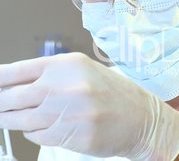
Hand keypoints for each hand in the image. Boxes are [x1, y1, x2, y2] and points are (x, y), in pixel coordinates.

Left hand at [0, 53, 178, 159]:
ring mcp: (68, 114)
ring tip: (23, 116)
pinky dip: (36, 132)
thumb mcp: (84, 71)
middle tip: (3, 105)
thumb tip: (13, 84)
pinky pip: (37, 136)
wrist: (141, 118)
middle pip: (10, 98)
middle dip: (2, 104)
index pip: (14, 71)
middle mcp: (65, 87)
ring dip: (15, 120)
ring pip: (20, 120)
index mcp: (67, 65)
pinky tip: (50, 125)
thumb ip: (50, 75)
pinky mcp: (70, 137)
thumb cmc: (114, 93)